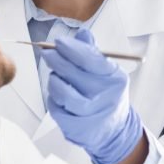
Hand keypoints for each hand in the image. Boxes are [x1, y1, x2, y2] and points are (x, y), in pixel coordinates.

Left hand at [42, 29, 143, 163]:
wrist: (114, 130)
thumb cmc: (107, 94)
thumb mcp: (107, 72)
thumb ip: (93, 53)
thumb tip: (82, 33)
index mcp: (115, 79)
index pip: (91, 59)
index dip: (71, 49)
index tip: (58, 42)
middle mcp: (106, 97)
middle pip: (74, 74)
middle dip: (57, 61)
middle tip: (47, 53)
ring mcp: (92, 114)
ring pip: (63, 93)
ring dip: (54, 81)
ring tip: (55, 76)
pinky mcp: (78, 128)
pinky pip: (57, 109)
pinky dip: (53, 98)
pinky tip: (57, 94)